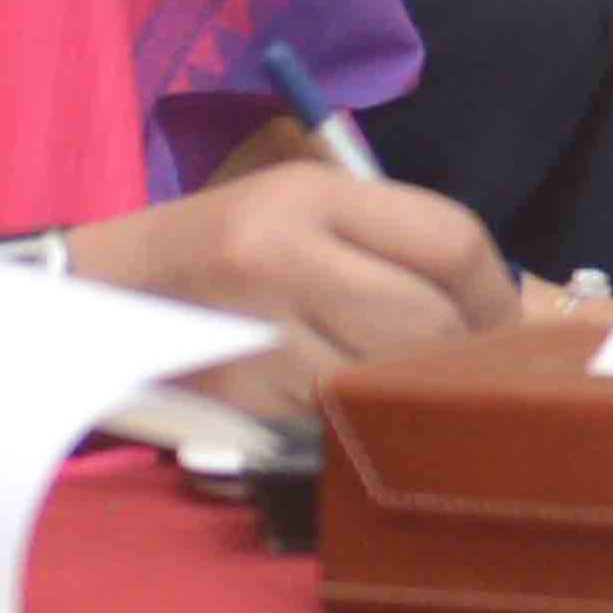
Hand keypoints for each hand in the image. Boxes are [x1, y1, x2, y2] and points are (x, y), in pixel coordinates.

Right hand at [68, 148, 513, 413]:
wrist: (102, 293)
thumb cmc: (227, 246)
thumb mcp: (305, 208)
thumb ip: (396, 242)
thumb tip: (509, 304)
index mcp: (313, 194)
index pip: (451, 239)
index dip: (496, 291)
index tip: (504, 318)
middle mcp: (284, 255)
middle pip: (427, 320)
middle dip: (459, 350)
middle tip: (463, 364)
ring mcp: (257, 330)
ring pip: (385, 377)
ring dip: (409, 391)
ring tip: (403, 383)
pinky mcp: (237, 395)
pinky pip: (335, 417)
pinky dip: (356, 418)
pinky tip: (346, 406)